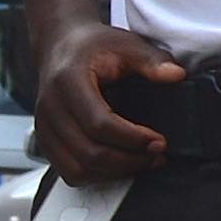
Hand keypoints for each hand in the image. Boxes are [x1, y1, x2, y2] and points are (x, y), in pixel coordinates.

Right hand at [29, 13, 184, 186]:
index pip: (99, 123)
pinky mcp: (45, 141)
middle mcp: (51, 107)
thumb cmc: (90, 47)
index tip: (159, 141)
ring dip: (114, 173)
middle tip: (156, 155)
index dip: (133, 139)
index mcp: (68, 81)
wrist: (61, 46)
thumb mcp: (126, 44)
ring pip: (78, 169)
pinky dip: (97, 176)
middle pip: (89, 152)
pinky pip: (69, 173)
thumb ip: (152, 60)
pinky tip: (118, 165)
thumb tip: (176, 75)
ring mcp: (45, 127)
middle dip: (129, 161)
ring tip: (141, 162)